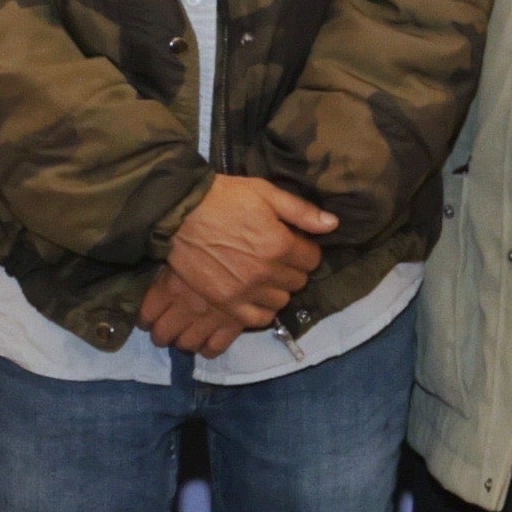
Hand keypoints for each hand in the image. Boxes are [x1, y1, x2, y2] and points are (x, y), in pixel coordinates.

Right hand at [143, 173, 336, 356]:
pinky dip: (260, 308)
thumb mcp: (264, 192)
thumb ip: (301, 211)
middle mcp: (266, 273)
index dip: (304, 249)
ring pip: (280, 301)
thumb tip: (333, 224)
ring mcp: (245, 292)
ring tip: (263, 275)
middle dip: (291, 269)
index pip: (312, 259)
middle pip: (298, 282)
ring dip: (276, 289)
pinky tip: (254, 295)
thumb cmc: (223, 199)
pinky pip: (258, 318)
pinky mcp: (226, 304)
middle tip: (275, 257)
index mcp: (280, 244)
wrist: (179, 214)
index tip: (292, 243)